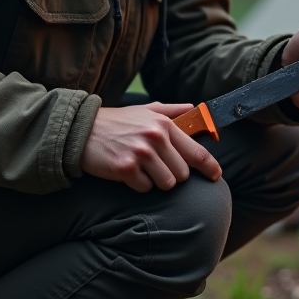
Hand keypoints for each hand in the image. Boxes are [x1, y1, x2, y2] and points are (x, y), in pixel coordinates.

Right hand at [81, 103, 221, 191]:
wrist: (82, 131)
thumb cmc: (117, 122)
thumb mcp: (146, 110)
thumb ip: (172, 111)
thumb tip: (195, 109)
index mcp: (164, 124)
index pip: (197, 152)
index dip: (210, 166)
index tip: (216, 175)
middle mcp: (155, 137)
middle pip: (182, 174)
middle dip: (172, 174)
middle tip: (156, 166)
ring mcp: (141, 153)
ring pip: (166, 184)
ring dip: (156, 181)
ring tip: (142, 168)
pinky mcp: (125, 168)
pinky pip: (145, 188)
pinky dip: (138, 185)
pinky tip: (128, 172)